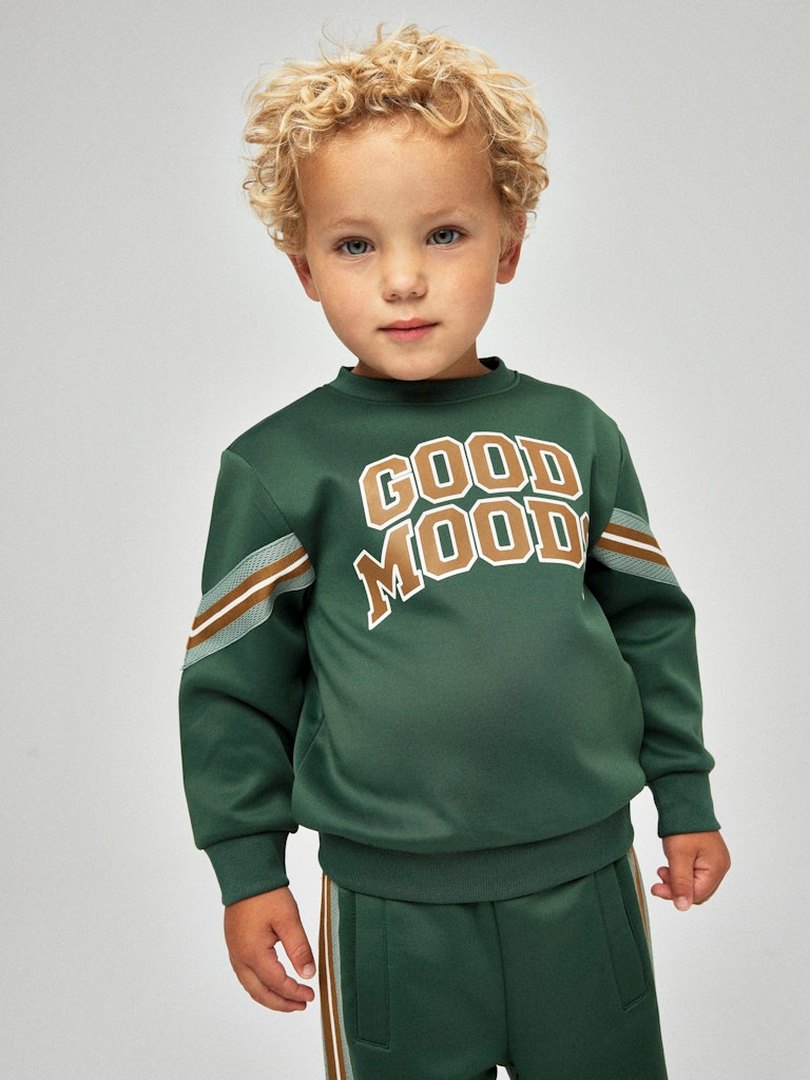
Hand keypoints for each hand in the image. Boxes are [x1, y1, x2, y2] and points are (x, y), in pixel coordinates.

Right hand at [224, 886, 316, 1011]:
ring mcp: (235, 952)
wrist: (246, 875)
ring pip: (251, 986)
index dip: (294, 993)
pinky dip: (260, 986)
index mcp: (253, 953)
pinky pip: (246, 976)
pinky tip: (272, 983)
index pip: (277, 984)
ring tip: (289, 999)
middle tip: (301, 1004)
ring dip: (270, 997)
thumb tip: (308, 975)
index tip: (311, 995)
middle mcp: (240, 958)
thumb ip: (299, 949)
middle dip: (281, 1003)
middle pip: (260, 992)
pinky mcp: (234, 946)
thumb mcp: (289, 920)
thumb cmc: (266, 894)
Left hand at [651, 831, 730, 910]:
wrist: (684, 803)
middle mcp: (719, 867)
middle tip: (659, 879)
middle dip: (677, 888)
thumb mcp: (678, 856)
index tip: (657, 889)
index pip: (697, 895)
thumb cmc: (684, 827)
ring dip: (677, 881)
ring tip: (663, 870)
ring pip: (694, 883)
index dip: (677, 895)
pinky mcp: (706, 857)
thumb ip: (681, 883)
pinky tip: (670, 866)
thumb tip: (682, 907)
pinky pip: (694, 873)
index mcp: (717, 868)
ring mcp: (714, 861)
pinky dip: (681, 873)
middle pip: (697, 891)